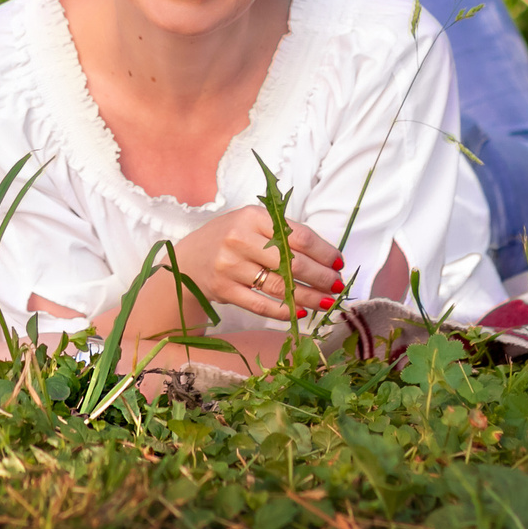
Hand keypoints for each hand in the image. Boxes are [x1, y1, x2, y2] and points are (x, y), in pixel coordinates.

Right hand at [174, 205, 345, 322]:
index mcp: (252, 216)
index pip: (297, 235)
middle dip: (321, 277)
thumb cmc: (229, 239)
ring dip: (309, 297)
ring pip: (279, 286)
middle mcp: (239, 238)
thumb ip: (283, 233)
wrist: (189, 259)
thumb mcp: (251, 224)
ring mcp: (230, 265)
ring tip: (327, 302)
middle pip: (291, 262)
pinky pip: (261, 305)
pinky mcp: (224, 289)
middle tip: (338, 286)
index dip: (323, 252)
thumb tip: (326, 257)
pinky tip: (300, 311)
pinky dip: (284, 310)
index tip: (338, 263)